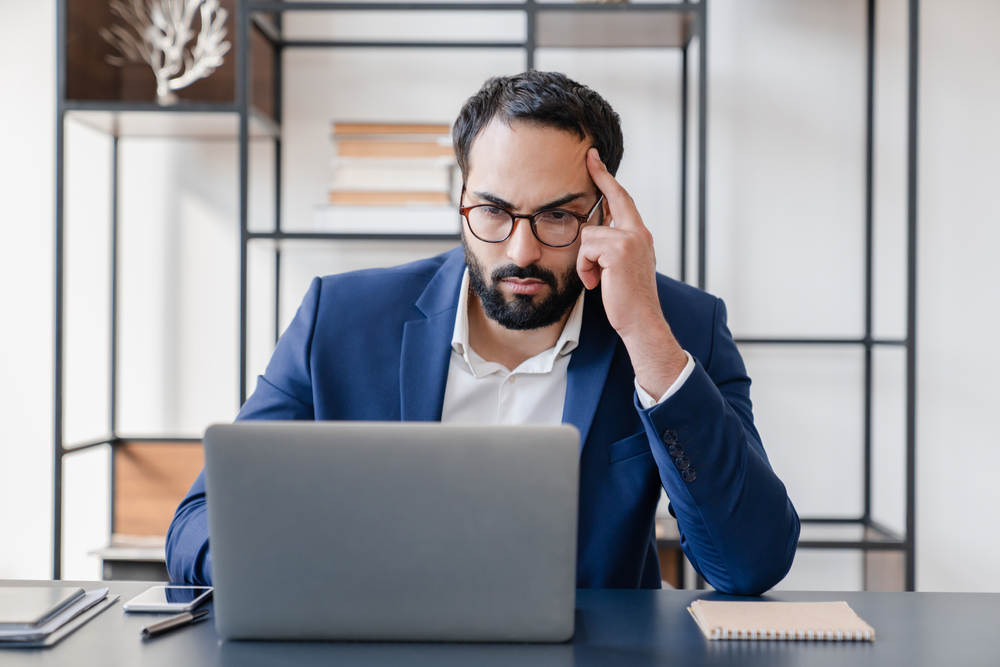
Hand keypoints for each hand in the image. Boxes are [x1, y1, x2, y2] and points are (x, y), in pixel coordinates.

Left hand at [579, 148, 687, 397]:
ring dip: (585, 260)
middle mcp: (638, 233)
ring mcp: (630, 239)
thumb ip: (613, 246)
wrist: (641, 321)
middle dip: (601, 177)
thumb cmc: (628, 299)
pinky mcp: (618, 250)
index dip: (608, 179)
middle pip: (614, 198)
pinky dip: (585, 268)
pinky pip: (586, 249)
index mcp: (639, 235)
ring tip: (597, 278)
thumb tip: (593, 231)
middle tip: (589, 157)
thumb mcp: (622, 267)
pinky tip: (597, 282)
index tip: (595, 160)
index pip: (623, 200)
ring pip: (589, 234)